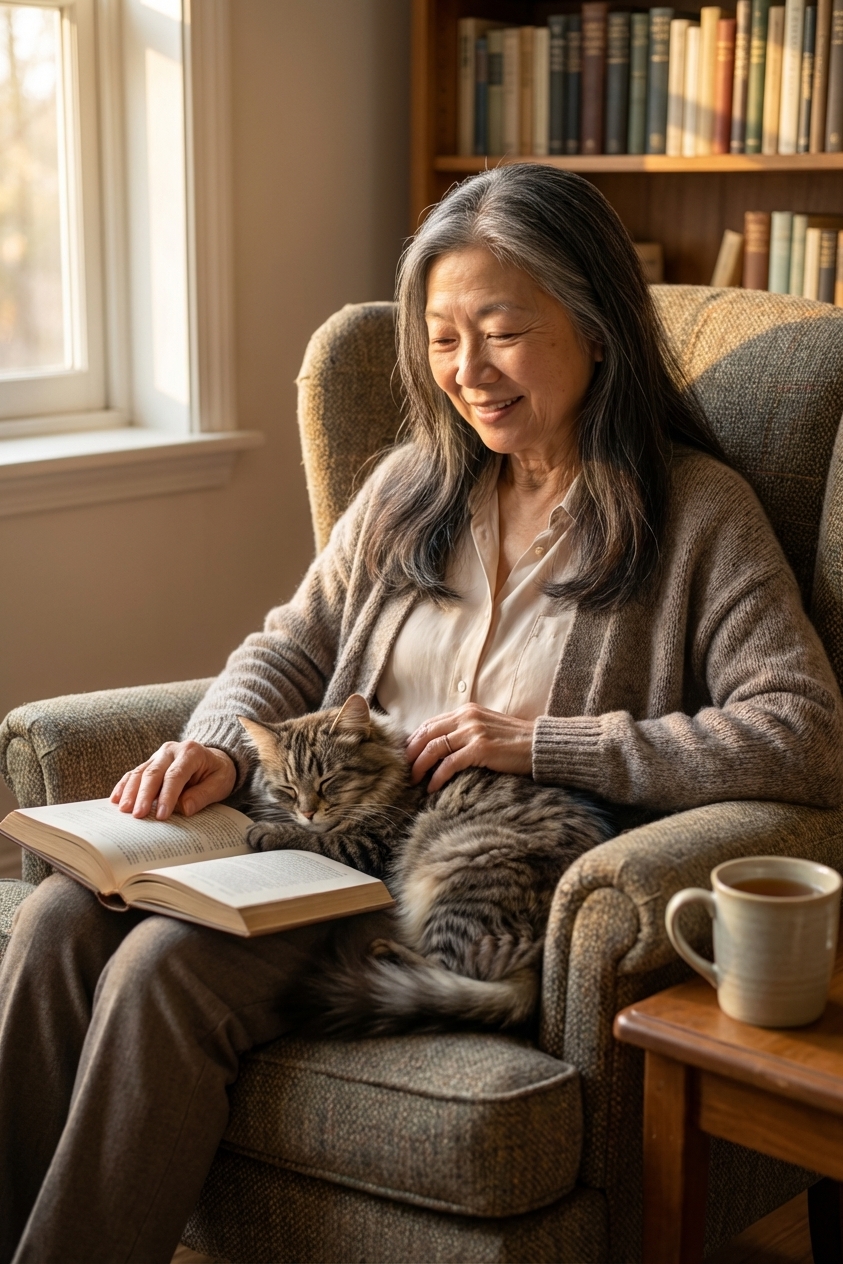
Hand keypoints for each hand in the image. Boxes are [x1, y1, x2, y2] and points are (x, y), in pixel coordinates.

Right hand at [110, 741, 236, 820]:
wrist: (214, 759)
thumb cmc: (217, 773)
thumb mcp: (220, 784)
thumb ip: (203, 795)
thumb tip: (184, 809)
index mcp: (191, 752)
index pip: (176, 775)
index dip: (167, 795)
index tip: (161, 815)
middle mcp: (171, 750)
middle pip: (154, 773)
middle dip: (144, 795)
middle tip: (137, 815)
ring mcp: (158, 755)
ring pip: (140, 772)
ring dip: (130, 792)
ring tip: (123, 810)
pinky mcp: (150, 763)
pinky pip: (134, 773)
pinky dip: (124, 786)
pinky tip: (116, 799)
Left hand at [405, 704, 533, 791]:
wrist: (540, 745)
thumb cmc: (515, 742)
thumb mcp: (486, 728)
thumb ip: (465, 732)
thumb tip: (442, 747)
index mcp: (466, 711)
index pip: (430, 724)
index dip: (414, 740)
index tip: (406, 756)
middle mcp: (467, 717)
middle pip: (426, 734)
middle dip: (411, 753)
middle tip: (403, 770)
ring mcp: (473, 732)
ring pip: (434, 748)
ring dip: (419, 766)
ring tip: (413, 780)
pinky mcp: (480, 748)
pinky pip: (449, 763)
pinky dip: (437, 776)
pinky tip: (432, 787)